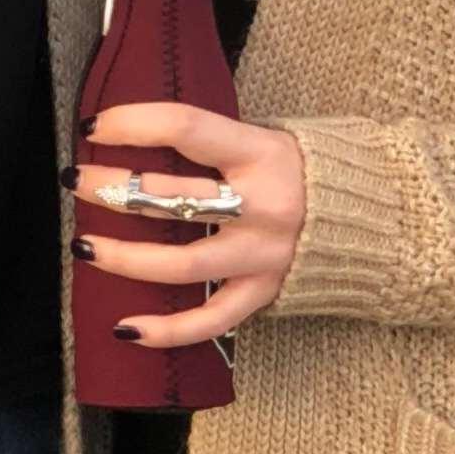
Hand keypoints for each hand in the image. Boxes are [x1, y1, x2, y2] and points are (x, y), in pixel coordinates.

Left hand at [73, 106, 309, 350]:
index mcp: (261, 152)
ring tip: (85, 246)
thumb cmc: (307, 169)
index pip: (186, 127)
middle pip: (173, 199)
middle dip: (114, 189)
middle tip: (76, 180)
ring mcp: (263, 255)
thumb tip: (140, 133)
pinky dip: (167, 329)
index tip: (95, 126)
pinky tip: (125, 327)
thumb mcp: (270, 137)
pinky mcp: (264, 293)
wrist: (379, 217)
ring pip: (182, 264)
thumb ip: (216, 140)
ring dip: (126, 258)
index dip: (134, 124)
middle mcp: (262, 204)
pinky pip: (210, 320)